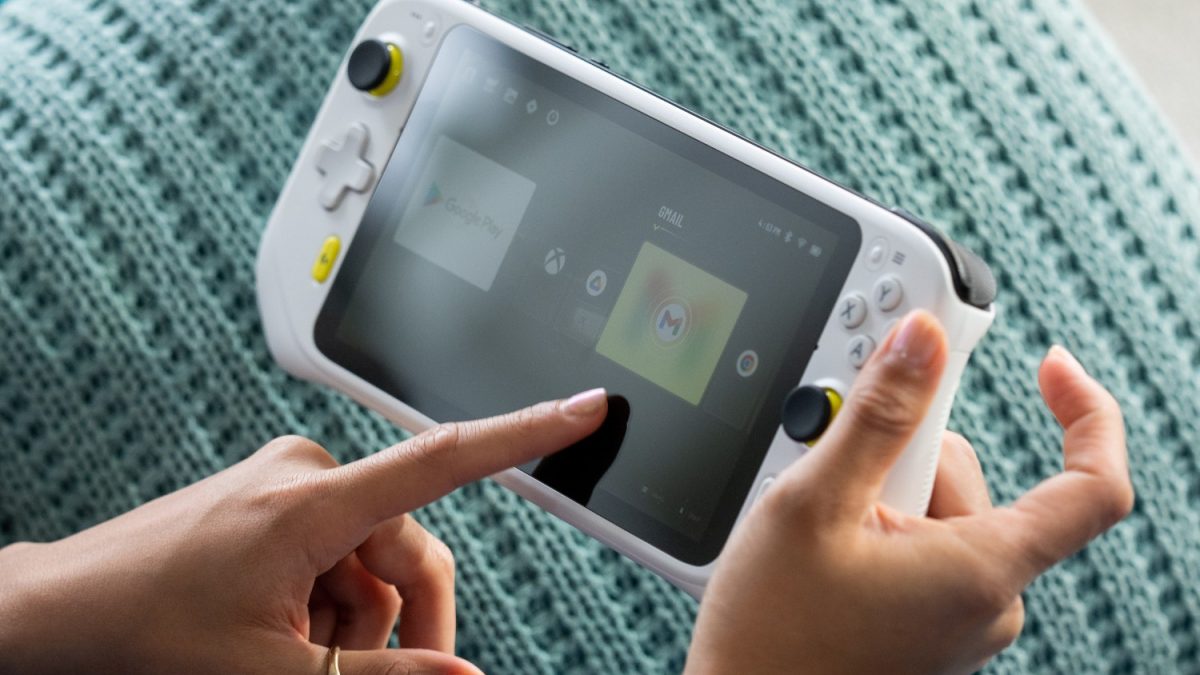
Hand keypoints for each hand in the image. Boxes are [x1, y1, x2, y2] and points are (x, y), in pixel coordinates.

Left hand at [0, 389, 608, 673]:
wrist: (62, 611)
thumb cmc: (148, 630)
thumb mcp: (275, 670)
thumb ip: (379, 673)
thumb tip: (461, 674)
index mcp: (311, 503)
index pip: (442, 459)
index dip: (524, 433)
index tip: (582, 407)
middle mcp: (307, 473)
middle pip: (410, 548)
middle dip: (405, 621)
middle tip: (384, 674)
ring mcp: (289, 479)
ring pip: (375, 555)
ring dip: (360, 615)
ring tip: (298, 650)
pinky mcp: (278, 490)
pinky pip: (341, 545)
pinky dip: (333, 595)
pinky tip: (288, 625)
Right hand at [686, 311, 1132, 674]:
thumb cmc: (772, 632)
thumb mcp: (814, 504)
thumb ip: (875, 415)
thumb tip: (922, 342)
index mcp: (980, 572)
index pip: (1092, 486)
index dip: (1085, 412)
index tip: (1051, 368)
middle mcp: (983, 600)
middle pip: (972, 479)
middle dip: (904, 454)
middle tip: (838, 469)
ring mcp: (954, 615)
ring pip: (938, 508)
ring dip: (879, 490)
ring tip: (820, 522)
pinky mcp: (925, 621)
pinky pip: (920, 543)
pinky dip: (876, 522)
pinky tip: (829, 539)